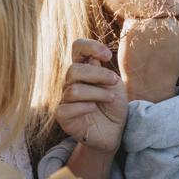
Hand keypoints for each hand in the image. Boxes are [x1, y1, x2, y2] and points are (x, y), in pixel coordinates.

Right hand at [56, 39, 127, 153]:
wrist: (115, 132)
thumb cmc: (114, 106)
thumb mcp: (114, 85)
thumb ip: (102, 71)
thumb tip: (91, 60)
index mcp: (84, 70)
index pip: (77, 48)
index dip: (90, 47)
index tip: (108, 56)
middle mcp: (71, 83)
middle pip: (73, 70)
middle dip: (97, 74)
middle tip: (114, 82)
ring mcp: (65, 100)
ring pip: (73, 90)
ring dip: (97, 93)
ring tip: (110, 99)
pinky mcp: (64, 118)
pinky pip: (66, 108)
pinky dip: (83, 107)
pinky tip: (94, 109)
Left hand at [119, 3, 178, 102]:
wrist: (148, 80)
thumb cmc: (174, 63)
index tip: (176, 38)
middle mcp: (168, 26)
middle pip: (170, 8)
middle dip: (168, 20)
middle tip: (163, 39)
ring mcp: (148, 25)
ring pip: (154, 9)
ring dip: (153, 20)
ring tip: (152, 40)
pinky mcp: (131, 26)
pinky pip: (136, 15)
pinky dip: (138, 24)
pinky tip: (140, 39)